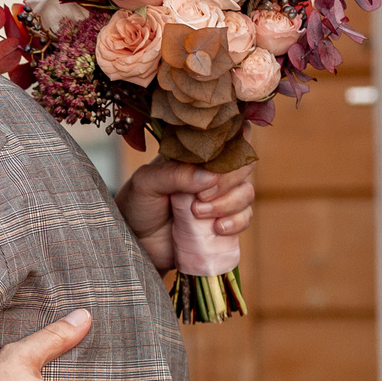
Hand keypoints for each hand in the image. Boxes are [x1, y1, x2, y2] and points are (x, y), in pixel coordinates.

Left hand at [117, 160, 253, 273]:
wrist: (135, 241)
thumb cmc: (137, 205)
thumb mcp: (147, 183)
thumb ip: (174, 175)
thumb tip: (210, 176)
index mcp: (194, 155)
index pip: (226, 140)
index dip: (227, 153)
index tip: (209, 172)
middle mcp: (211, 173)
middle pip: (243, 165)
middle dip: (227, 182)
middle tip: (200, 197)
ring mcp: (220, 197)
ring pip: (246, 192)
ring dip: (229, 204)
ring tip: (198, 213)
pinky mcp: (223, 221)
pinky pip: (244, 218)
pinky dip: (236, 222)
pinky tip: (217, 228)